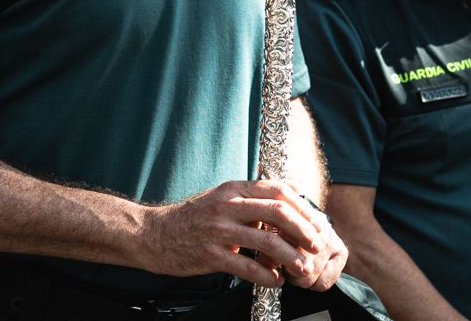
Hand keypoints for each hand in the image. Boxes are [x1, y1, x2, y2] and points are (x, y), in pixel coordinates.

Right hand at [139, 180, 343, 289]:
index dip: (304, 207)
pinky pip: (246, 267)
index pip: (278, 190)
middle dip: (304, 231)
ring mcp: (218, 230)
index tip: (317, 224)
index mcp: (234, 189)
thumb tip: (290, 199)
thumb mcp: (222, 198)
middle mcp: (227, 205)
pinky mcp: (209, 255)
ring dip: (292, 257)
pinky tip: (276, 281)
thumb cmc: (193, 219)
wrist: (153, 234)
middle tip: (317, 247)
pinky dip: (267, 276)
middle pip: (278, 212)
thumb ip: (251, 198)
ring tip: (302, 269)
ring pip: (267, 241)